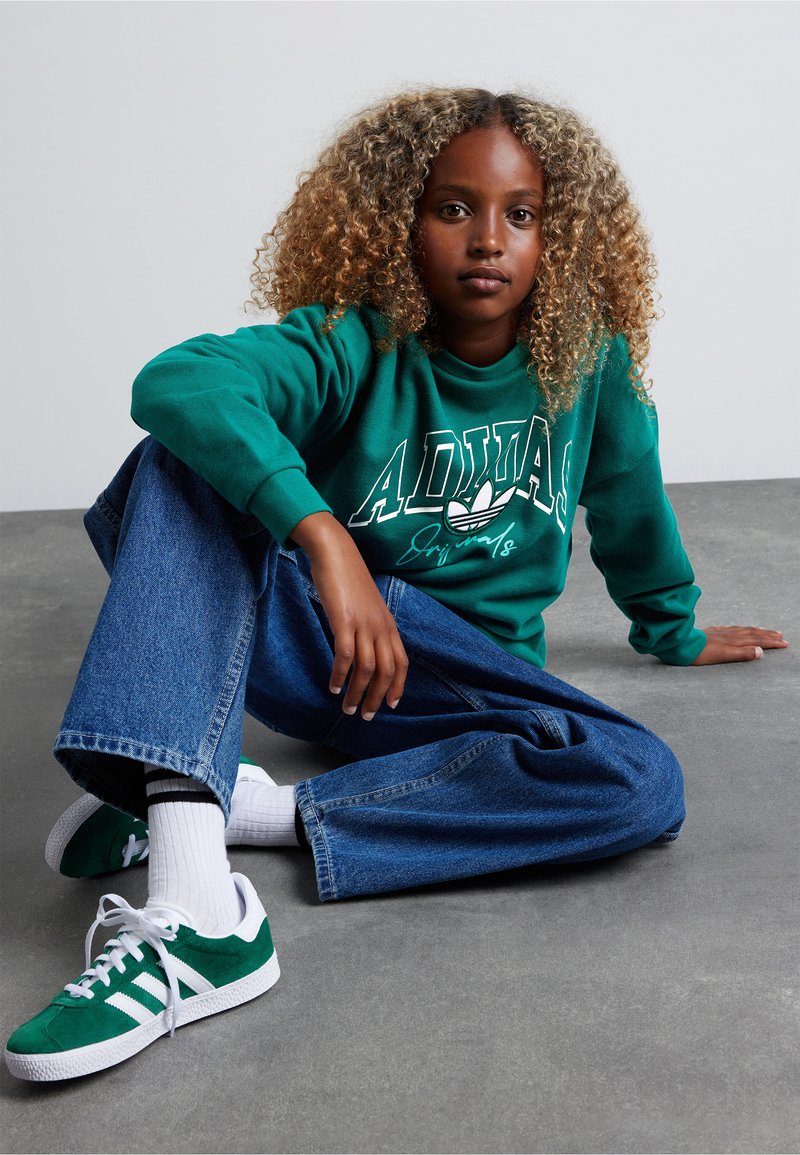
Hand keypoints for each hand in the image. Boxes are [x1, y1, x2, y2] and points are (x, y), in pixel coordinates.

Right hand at [289, 512, 407, 719]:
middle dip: (377, 698)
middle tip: (366, 716)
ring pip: (367, 668)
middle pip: (386, 671)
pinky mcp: (344, 620)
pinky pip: (345, 655)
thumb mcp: (366, 604)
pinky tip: (333, 686)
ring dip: (358, 693)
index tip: (391, 704)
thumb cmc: (347, 577)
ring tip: (347, 708)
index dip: (398, 686)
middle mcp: (380, 626)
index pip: (401, 662)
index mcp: (388, 624)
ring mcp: (363, 624)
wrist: (335, 551)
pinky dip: (341, 675)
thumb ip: (369, 625)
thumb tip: (364, 646)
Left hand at [692, 625, 787, 664]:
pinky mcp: (712, 632)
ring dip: (756, 631)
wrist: (681, 644)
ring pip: (743, 630)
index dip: (771, 642)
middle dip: (768, 635)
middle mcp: (730, 635)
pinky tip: (738, 629)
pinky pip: (732, 628)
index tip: (784, 643)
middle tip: (781, 635)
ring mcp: (721, 632)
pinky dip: (740, 628)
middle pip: (753, 634)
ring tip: (765, 631)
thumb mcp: (723, 656)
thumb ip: (742, 654)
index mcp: (734, 641)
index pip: (757, 641)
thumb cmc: (701, 653)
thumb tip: (760, 651)